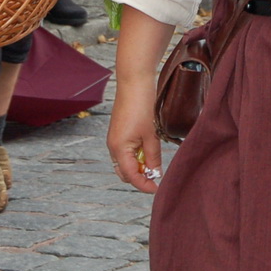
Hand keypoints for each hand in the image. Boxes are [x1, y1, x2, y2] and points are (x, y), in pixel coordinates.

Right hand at [106, 76, 162, 193]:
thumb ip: (153, 157)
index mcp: (119, 149)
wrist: (134, 82)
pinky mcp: (118, 132)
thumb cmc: (143, 106)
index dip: (144, 185)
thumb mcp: (152, 135)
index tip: (158, 189)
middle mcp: (113, 146)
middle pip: (125, 172)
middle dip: (140, 177)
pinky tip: (148, 151)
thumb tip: (156, 174)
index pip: (131, 176)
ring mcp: (114, 139)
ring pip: (124, 163)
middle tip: (157, 177)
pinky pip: (125, 152)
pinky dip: (136, 157)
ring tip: (154, 163)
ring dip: (138, 167)